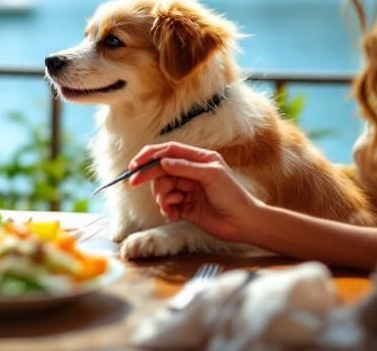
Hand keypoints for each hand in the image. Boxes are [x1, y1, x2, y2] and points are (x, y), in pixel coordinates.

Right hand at [128, 142, 263, 242]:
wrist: (243, 223)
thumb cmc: (234, 196)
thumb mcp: (211, 175)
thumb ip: (185, 167)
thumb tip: (162, 162)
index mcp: (198, 159)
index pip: (169, 151)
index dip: (150, 155)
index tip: (136, 162)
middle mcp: (190, 173)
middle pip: (160, 170)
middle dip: (148, 176)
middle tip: (133, 182)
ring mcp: (186, 190)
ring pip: (161, 188)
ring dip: (162, 197)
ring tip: (172, 205)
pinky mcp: (184, 207)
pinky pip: (166, 205)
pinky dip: (167, 209)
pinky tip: (174, 215)